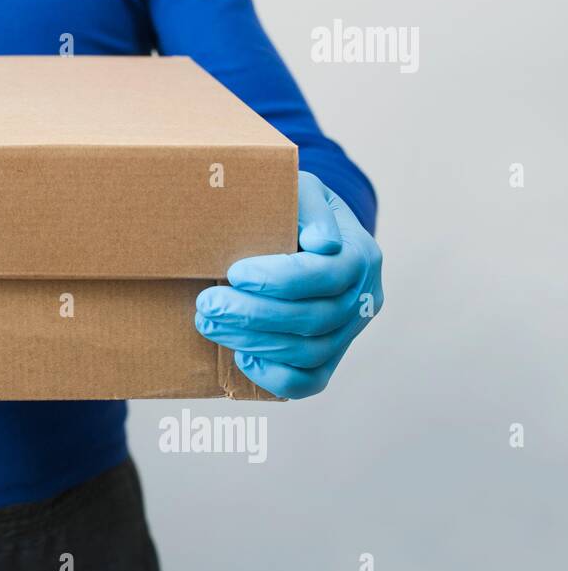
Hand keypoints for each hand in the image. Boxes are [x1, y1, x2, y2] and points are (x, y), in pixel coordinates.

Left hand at [194, 171, 382, 398]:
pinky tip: (242, 356)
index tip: (235, 272)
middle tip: (207, 304)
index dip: (278, 279)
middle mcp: (363, 297)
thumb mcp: (301, 188)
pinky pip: (311, 382)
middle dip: (253, 315)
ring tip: (210, 324)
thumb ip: (310, 207)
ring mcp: (350, 331)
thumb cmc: (295, 206)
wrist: (308, 231)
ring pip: (310, 353)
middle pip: (314, 319)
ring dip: (254, 342)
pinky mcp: (332, 356)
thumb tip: (322, 243)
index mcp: (361, 255)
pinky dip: (275, 376)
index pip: (325, 275)